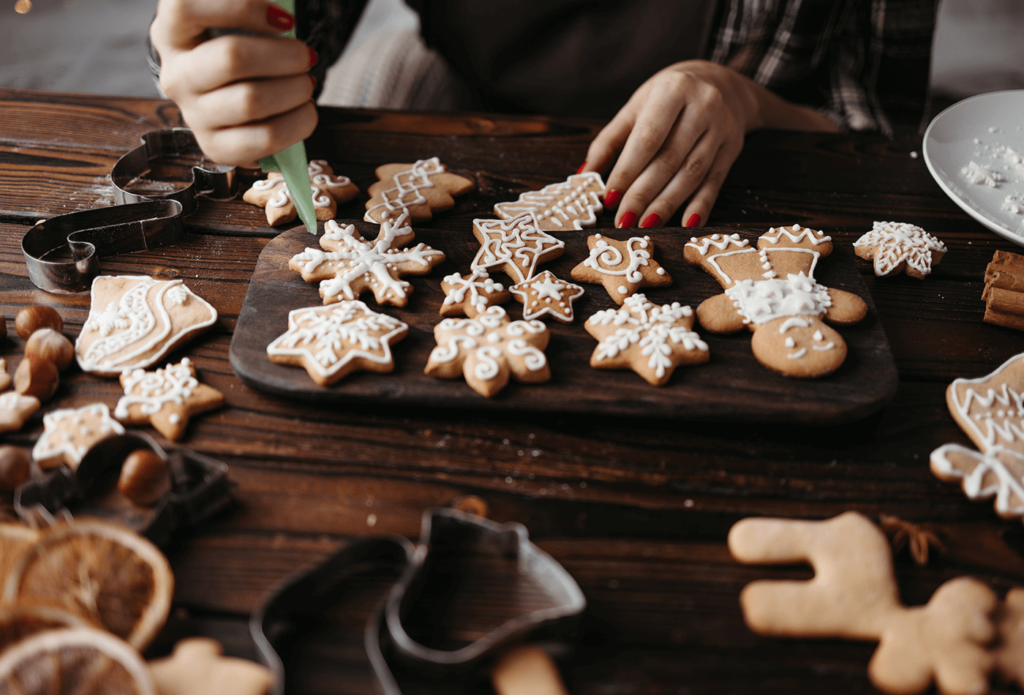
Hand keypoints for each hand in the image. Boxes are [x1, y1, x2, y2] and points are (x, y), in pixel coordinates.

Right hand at [150, 0, 317, 167]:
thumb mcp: (235, 21)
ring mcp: (193, 115)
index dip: (242, 7)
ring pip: (251, 101)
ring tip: (307, 83)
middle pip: (231, 58)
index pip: (186, 7)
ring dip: (295, 90)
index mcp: (171, 32)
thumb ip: (253, 11)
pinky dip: (297, 123)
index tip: (286, 20)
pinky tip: (305, 110)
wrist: (229, 94)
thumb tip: (283, 18)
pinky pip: (263, 140)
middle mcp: (176, 75)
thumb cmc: (239, 48)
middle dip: (284, 55)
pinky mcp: (215, 147)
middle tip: (305, 56)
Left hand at [582, 60, 835, 228]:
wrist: (721, 82)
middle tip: (623, 220)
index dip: (627, 171)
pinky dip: (701, 206)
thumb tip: (586, 175)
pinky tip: (687, 223)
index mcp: (673, 90)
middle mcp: (703, 107)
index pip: (648, 138)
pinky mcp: (732, 149)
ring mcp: (721, 129)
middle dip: (644, 194)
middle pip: (670, 159)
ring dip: (667, 204)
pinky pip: (715, 182)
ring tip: (645, 225)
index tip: (609, 198)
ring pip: (692, 174)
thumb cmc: (668, 97)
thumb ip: (609, 140)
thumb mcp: (636, 107)